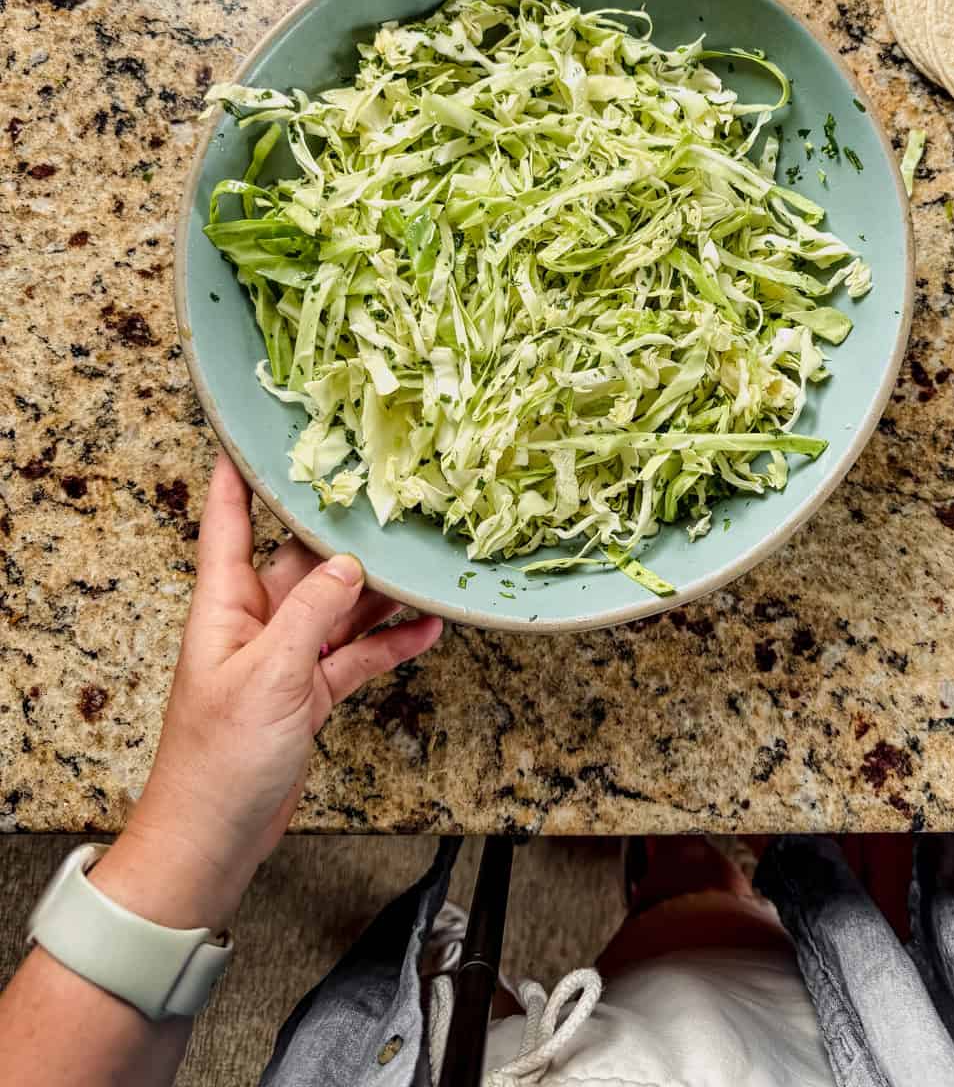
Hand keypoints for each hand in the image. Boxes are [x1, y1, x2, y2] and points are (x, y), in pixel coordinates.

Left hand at [91, 453, 441, 931]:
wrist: (212, 840)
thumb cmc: (219, 760)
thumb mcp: (270, 675)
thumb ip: (312, 613)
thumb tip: (348, 563)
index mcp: (226, 605)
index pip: (229, 520)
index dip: (237, 473)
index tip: (253, 428)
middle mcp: (256, 621)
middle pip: (302, 558)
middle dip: (342, 529)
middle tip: (386, 489)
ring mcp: (284, 657)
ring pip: (338, 605)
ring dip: (379, 589)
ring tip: (425, 558)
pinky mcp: (308, 692)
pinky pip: (354, 653)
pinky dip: (387, 642)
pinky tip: (426, 629)